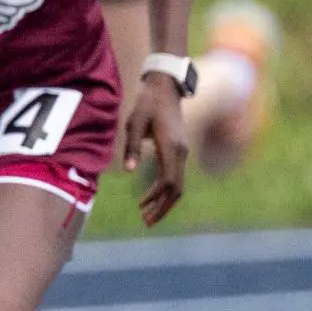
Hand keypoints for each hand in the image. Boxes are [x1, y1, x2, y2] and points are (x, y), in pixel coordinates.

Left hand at [122, 75, 189, 225]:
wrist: (166, 88)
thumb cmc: (147, 104)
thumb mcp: (134, 122)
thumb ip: (131, 146)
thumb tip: (128, 171)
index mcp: (171, 147)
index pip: (169, 181)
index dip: (157, 198)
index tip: (142, 209)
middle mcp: (181, 153)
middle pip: (177, 189)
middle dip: (163, 207)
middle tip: (146, 222)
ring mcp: (183, 152)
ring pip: (179, 185)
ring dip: (165, 202)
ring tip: (147, 215)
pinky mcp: (180, 151)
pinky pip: (176, 177)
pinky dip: (166, 191)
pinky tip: (152, 197)